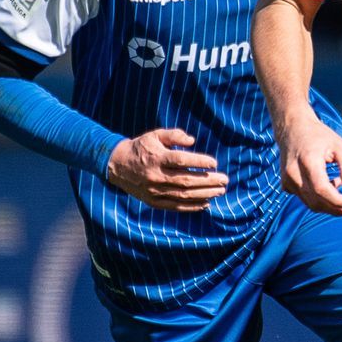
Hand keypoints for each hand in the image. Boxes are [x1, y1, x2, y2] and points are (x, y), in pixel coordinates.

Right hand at [106, 129, 228, 211]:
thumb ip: (174, 135)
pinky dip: (192, 206)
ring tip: (220, 191)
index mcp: (157, 158)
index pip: (181, 161)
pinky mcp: (153, 202)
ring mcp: (154, 191)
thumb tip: (192, 140)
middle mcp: (156, 176)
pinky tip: (206, 203)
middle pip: (186, 180)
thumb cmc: (141, 147)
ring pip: (183, 195)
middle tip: (224, 180)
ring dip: (205, 194)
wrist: (117, 166)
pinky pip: (175, 206)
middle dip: (208, 181)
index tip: (214, 163)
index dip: (199, 162)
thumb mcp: (155, 135)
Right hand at [277, 115, 341, 215]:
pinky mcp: (286, 184)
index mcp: (308, 161)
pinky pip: (304, 199)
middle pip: (316, 201)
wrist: (293, 128)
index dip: (338, 201)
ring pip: (310, 203)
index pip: (322, 189)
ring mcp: (287, 180)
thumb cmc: (318, 135)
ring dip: (328, 205)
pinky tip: (328, 187)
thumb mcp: (340, 145)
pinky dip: (318, 199)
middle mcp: (294, 173)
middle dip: (336, 209)